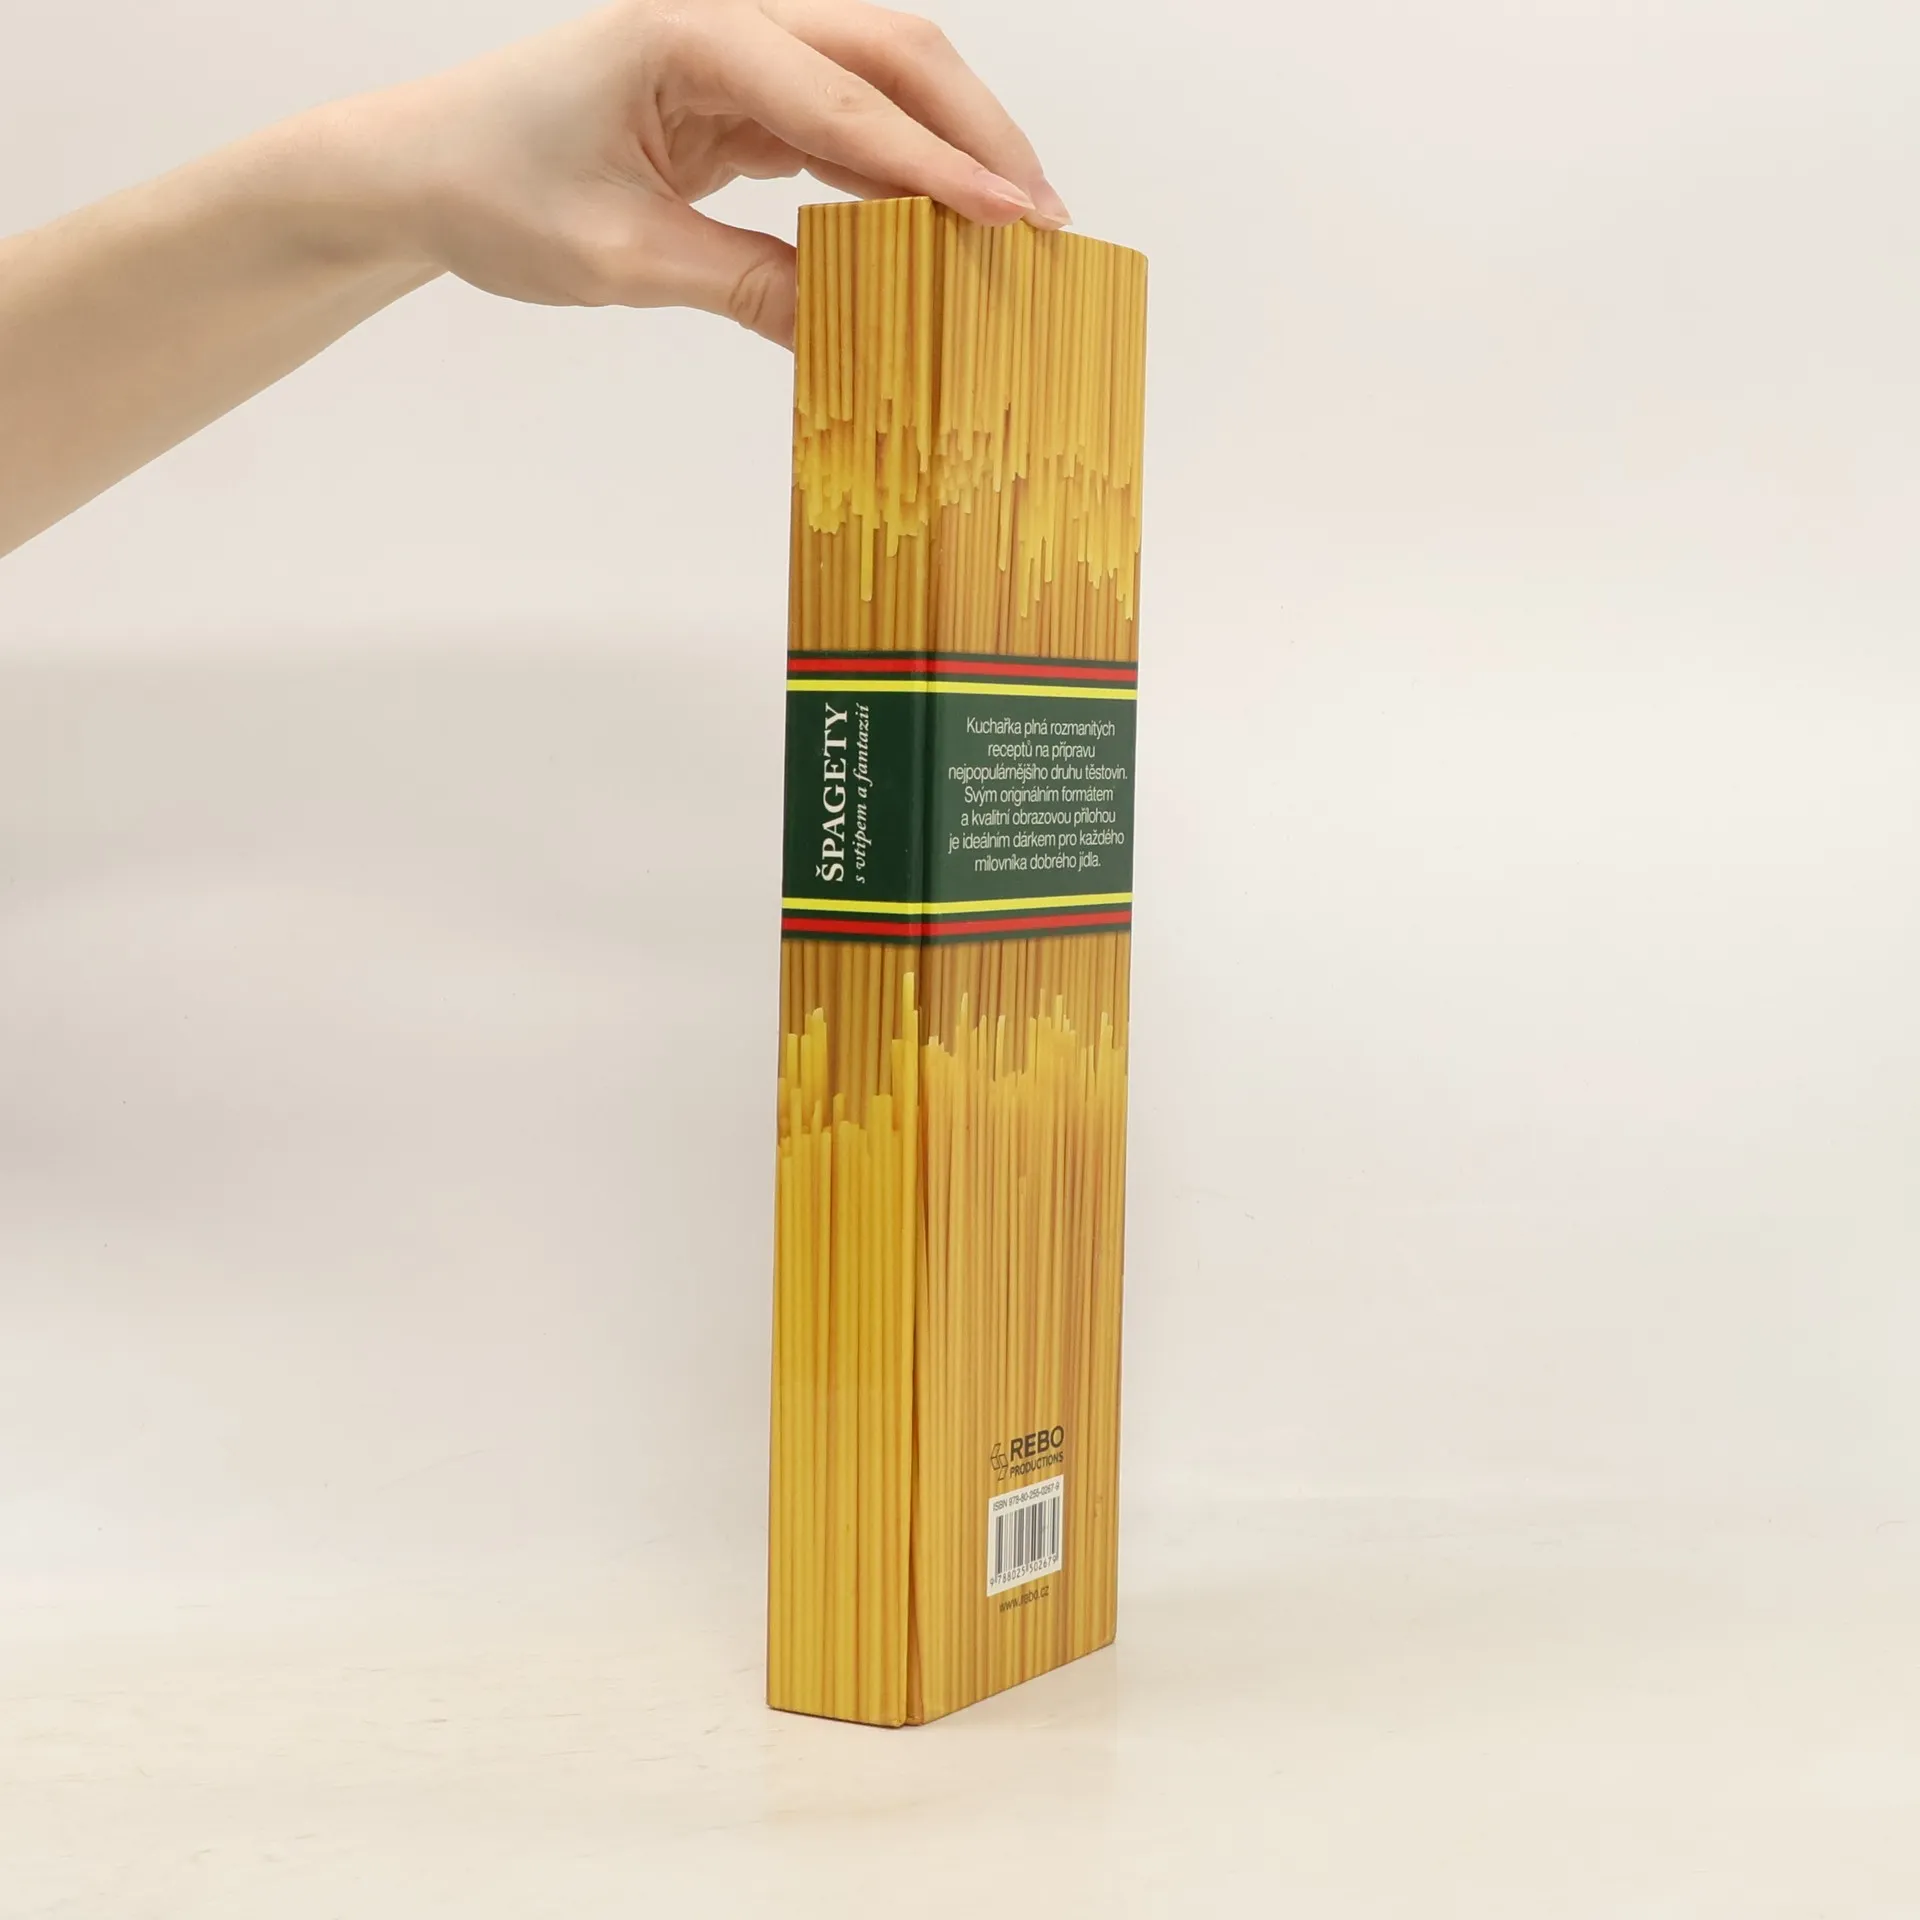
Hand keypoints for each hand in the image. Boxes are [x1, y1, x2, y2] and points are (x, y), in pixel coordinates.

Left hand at [327, 0, 1069, 344]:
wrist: (422, 167)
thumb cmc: (495, 191)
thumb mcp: (622, 258)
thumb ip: (742, 285)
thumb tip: (848, 332)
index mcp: (687, 28)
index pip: (842, 101)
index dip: (936, 165)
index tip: (1014, 217)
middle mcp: (725, 15)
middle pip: (890, 52)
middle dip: (976, 132)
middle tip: (1046, 220)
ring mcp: (737, 48)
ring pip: (879, 77)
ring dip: (950, 144)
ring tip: (1013, 224)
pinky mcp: (739, 91)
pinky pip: (842, 120)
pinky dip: (897, 168)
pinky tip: (936, 222)